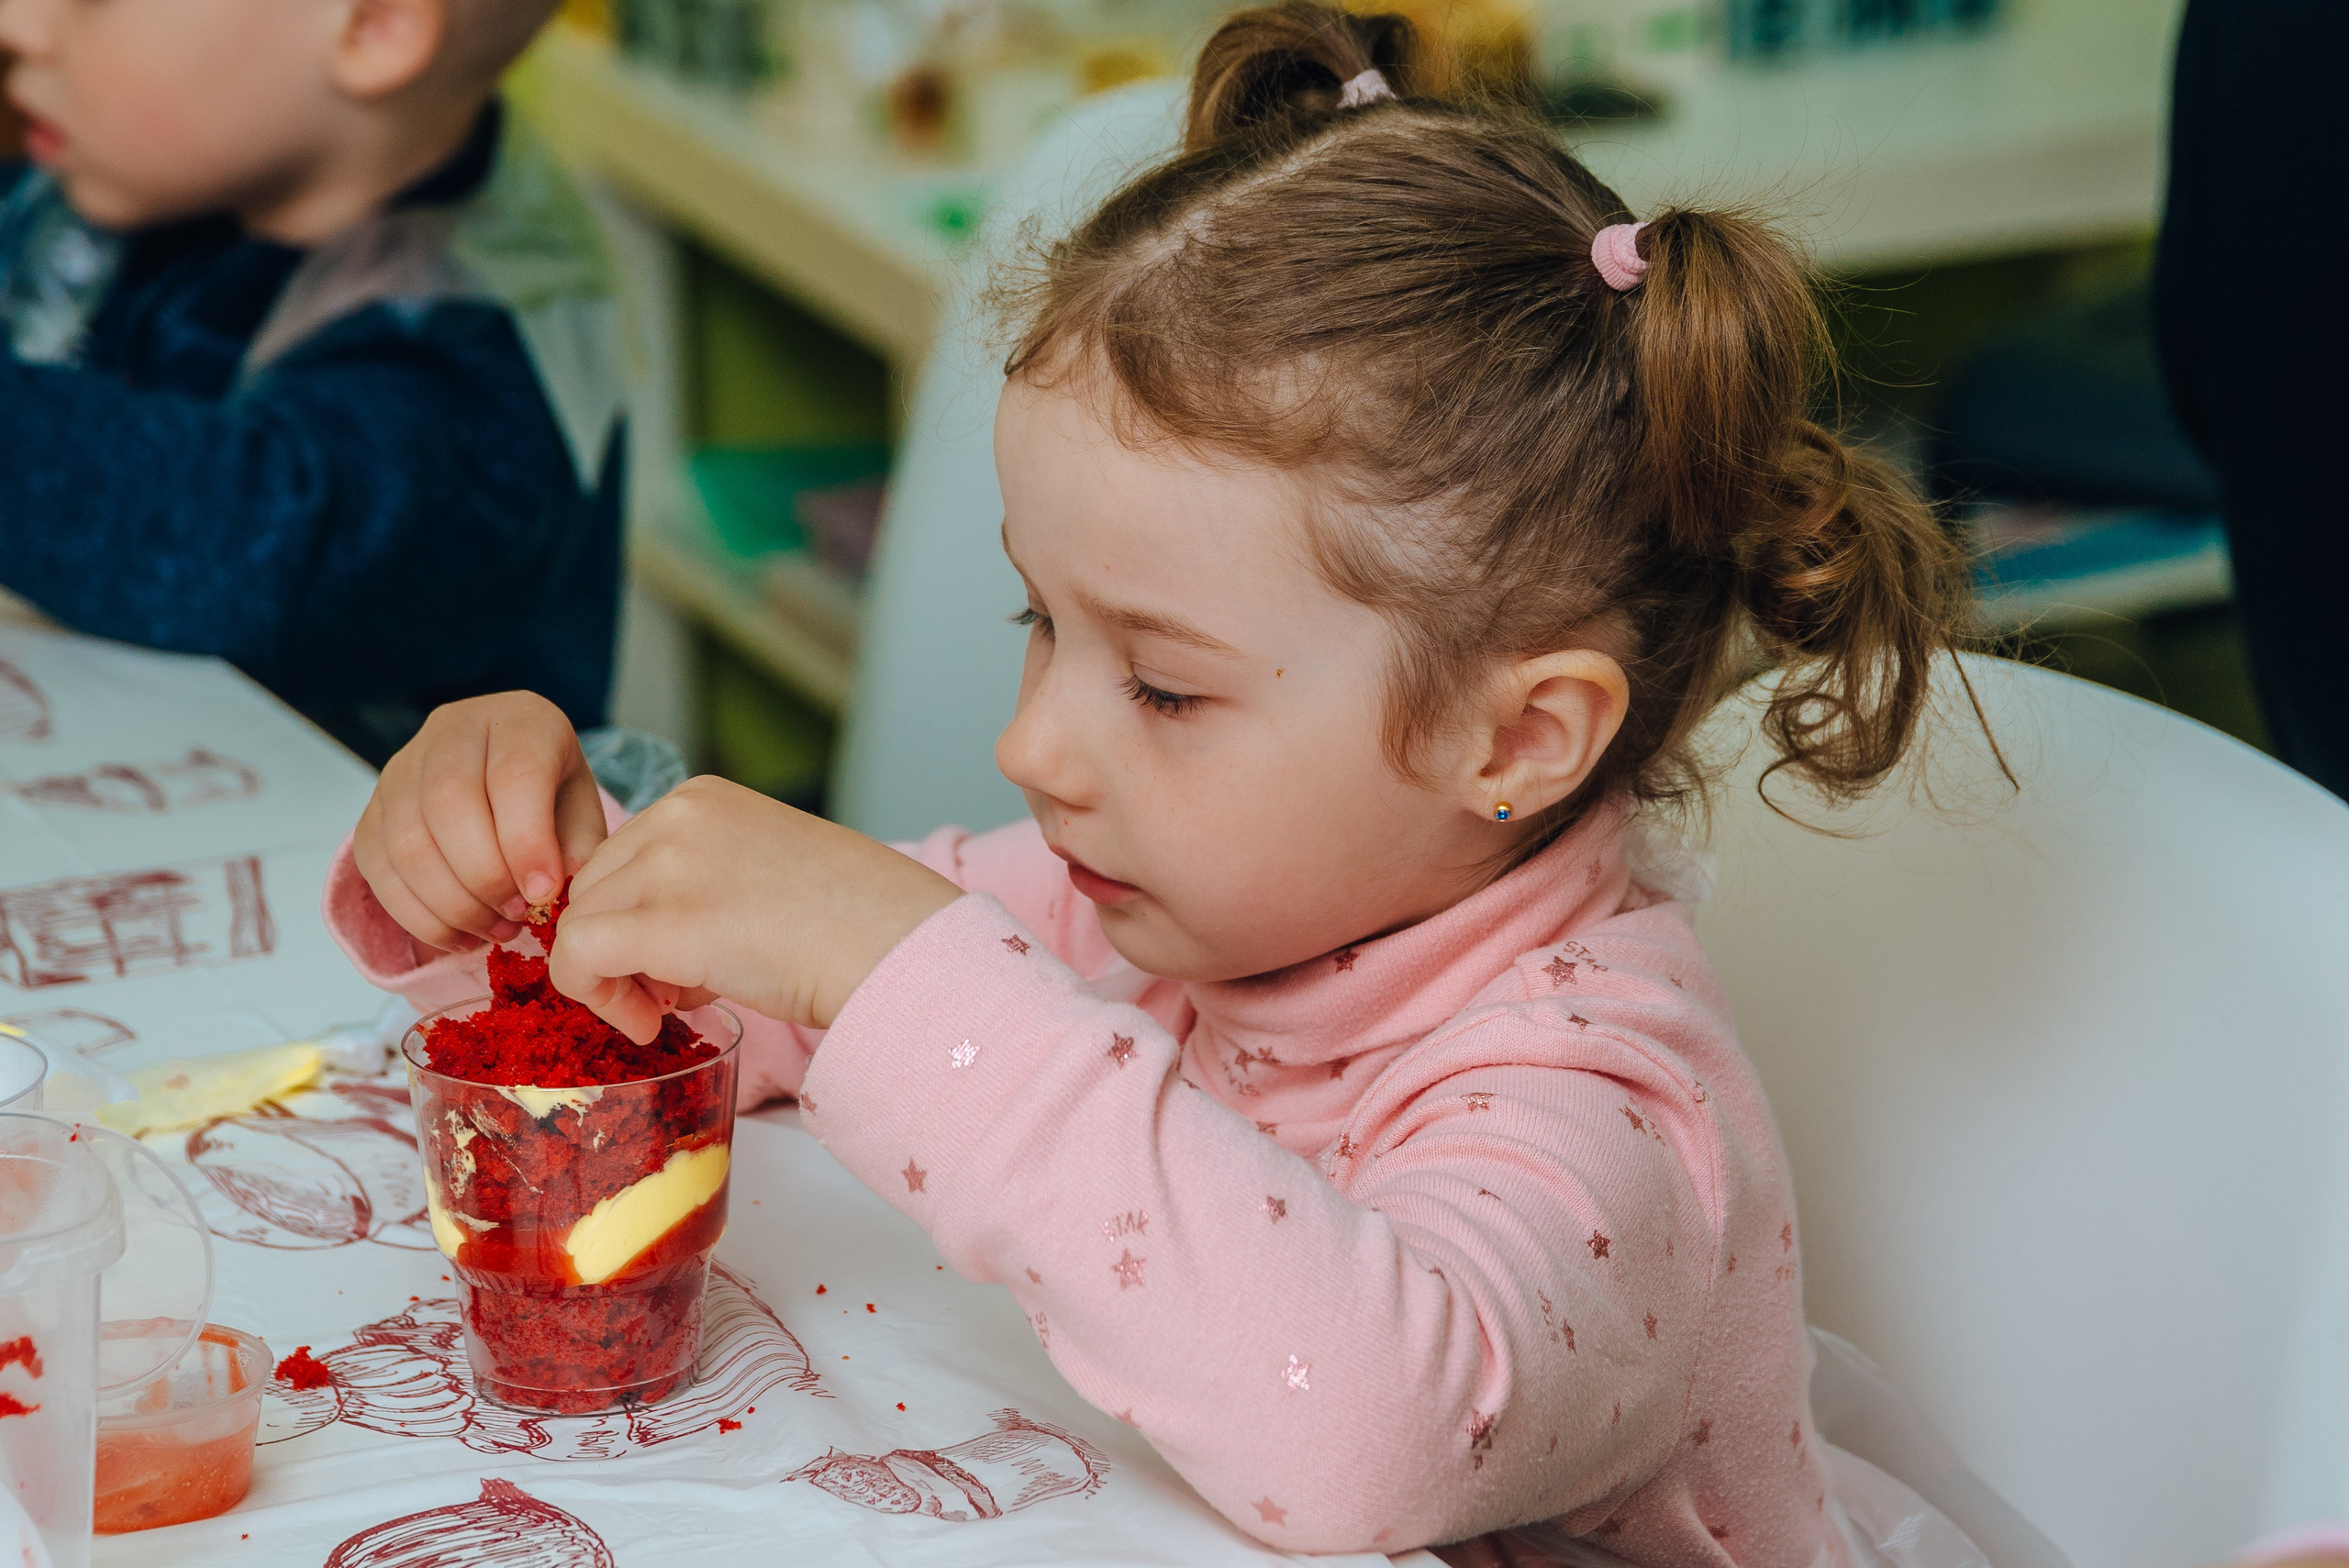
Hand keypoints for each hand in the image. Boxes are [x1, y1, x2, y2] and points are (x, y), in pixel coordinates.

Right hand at [352, 693, 607, 951]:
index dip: (527, 842)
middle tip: (518, 915)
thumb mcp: (581, 806)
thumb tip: (551, 891)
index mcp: (518, 721)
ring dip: (453, 904)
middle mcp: (450, 733)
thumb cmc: (551, 792)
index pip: (514, 775)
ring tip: (497, 930)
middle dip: (485, 877)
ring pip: (408, 843)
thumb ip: (577, 843)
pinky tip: (462, 936)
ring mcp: (401, 771)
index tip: (545, 894)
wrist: (501, 773)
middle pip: (449, 805)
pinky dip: (421, 917)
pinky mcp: (372, 814)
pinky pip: (380, 872)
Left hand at [548, 776, 962, 1041]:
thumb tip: (644, 946)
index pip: (618, 860)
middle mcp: (678, 815)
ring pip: (578, 924)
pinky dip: (598, 1000)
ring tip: (672, 1009)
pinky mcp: (667, 920)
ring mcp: (670, 862)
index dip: (630, 921)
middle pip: (591, 890)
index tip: (669, 968)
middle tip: (668, 997)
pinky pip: (579, 958)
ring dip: (609, 980)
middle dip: (615, 950)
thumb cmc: (856, 926)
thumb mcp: (762, 875)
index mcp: (702, 798)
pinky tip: (648, 1025)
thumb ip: (699, 889)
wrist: (902, 949)